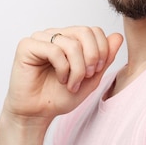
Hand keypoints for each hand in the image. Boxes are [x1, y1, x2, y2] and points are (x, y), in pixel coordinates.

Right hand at [3, 26, 123, 122]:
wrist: (37, 114)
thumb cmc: (60, 96)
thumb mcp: (91, 78)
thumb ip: (105, 57)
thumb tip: (118, 36)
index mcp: (70, 38)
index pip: (94, 30)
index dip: (102, 50)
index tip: (96, 71)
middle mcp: (56, 34)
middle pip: (85, 32)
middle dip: (93, 57)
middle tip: (88, 76)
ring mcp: (40, 38)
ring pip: (72, 44)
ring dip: (77, 69)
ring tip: (72, 83)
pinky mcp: (27, 45)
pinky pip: (54, 50)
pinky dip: (63, 69)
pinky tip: (60, 79)